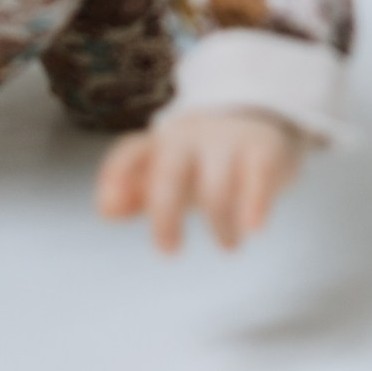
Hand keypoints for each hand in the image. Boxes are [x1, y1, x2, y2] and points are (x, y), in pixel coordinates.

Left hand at [95, 109, 303, 253]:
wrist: (263, 120)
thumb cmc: (203, 159)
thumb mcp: (166, 174)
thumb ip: (132, 194)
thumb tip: (106, 209)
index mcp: (161, 143)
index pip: (131, 152)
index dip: (117, 175)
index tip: (107, 206)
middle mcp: (190, 138)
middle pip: (169, 173)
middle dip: (165, 214)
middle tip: (169, 250)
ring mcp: (228, 141)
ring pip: (215, 187)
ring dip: (220, 224)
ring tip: (229, 245)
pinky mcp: (264, 149)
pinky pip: (258, 177)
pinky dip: (254, 203)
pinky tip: (253, 228)